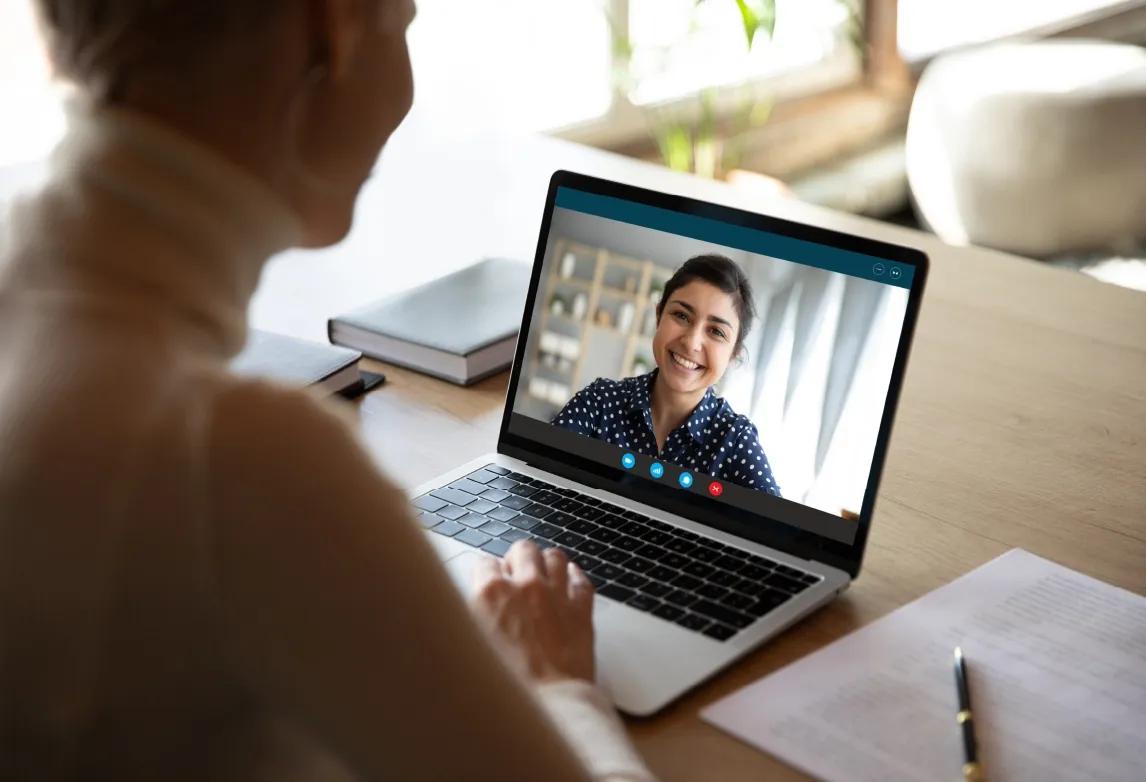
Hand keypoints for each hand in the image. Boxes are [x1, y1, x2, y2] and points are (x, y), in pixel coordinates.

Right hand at [470, 541, 595, 683]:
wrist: (548, 707)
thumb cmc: (506, 688)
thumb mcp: (469, 647)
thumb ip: (470, 619)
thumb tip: (470, 610)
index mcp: (490, 593)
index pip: (484, 563)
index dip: (485, 575)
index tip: (487, 585)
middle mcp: (525, 585)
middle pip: (523, 549)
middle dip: (518, 559)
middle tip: (515, 576)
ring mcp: (557, 595)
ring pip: (555, 557)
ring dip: (547, 564)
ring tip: (543, 576)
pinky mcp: (581, 610)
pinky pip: (581, 580)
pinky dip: (574, 579)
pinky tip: (569, 585)